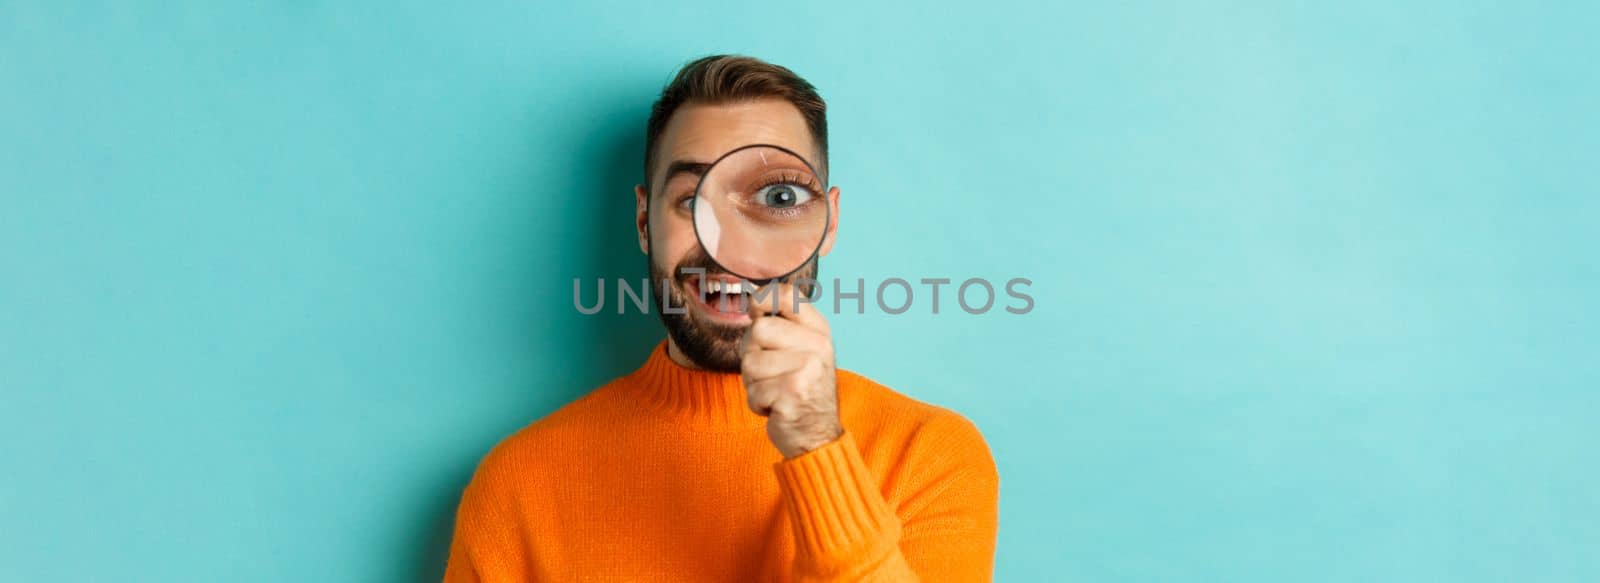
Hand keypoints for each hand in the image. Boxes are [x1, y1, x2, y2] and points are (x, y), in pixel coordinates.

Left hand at [739, 281, 842, 458]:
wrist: (818, 436)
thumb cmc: (801, 390)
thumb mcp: (803, 351)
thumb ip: (782, 325)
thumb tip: (752, 299)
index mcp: (820, 331)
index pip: (787, 295)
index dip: (762, 300)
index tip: (755, 312)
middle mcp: (818, 347)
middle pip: (758, 330)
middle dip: (753, 354)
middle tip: (770, 372)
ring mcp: (808, 370)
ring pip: (750, 362)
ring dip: (754, 383)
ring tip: (775, 391)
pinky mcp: (793, 394)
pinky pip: (753, 391)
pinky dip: (757, 403)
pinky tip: (776, 408)